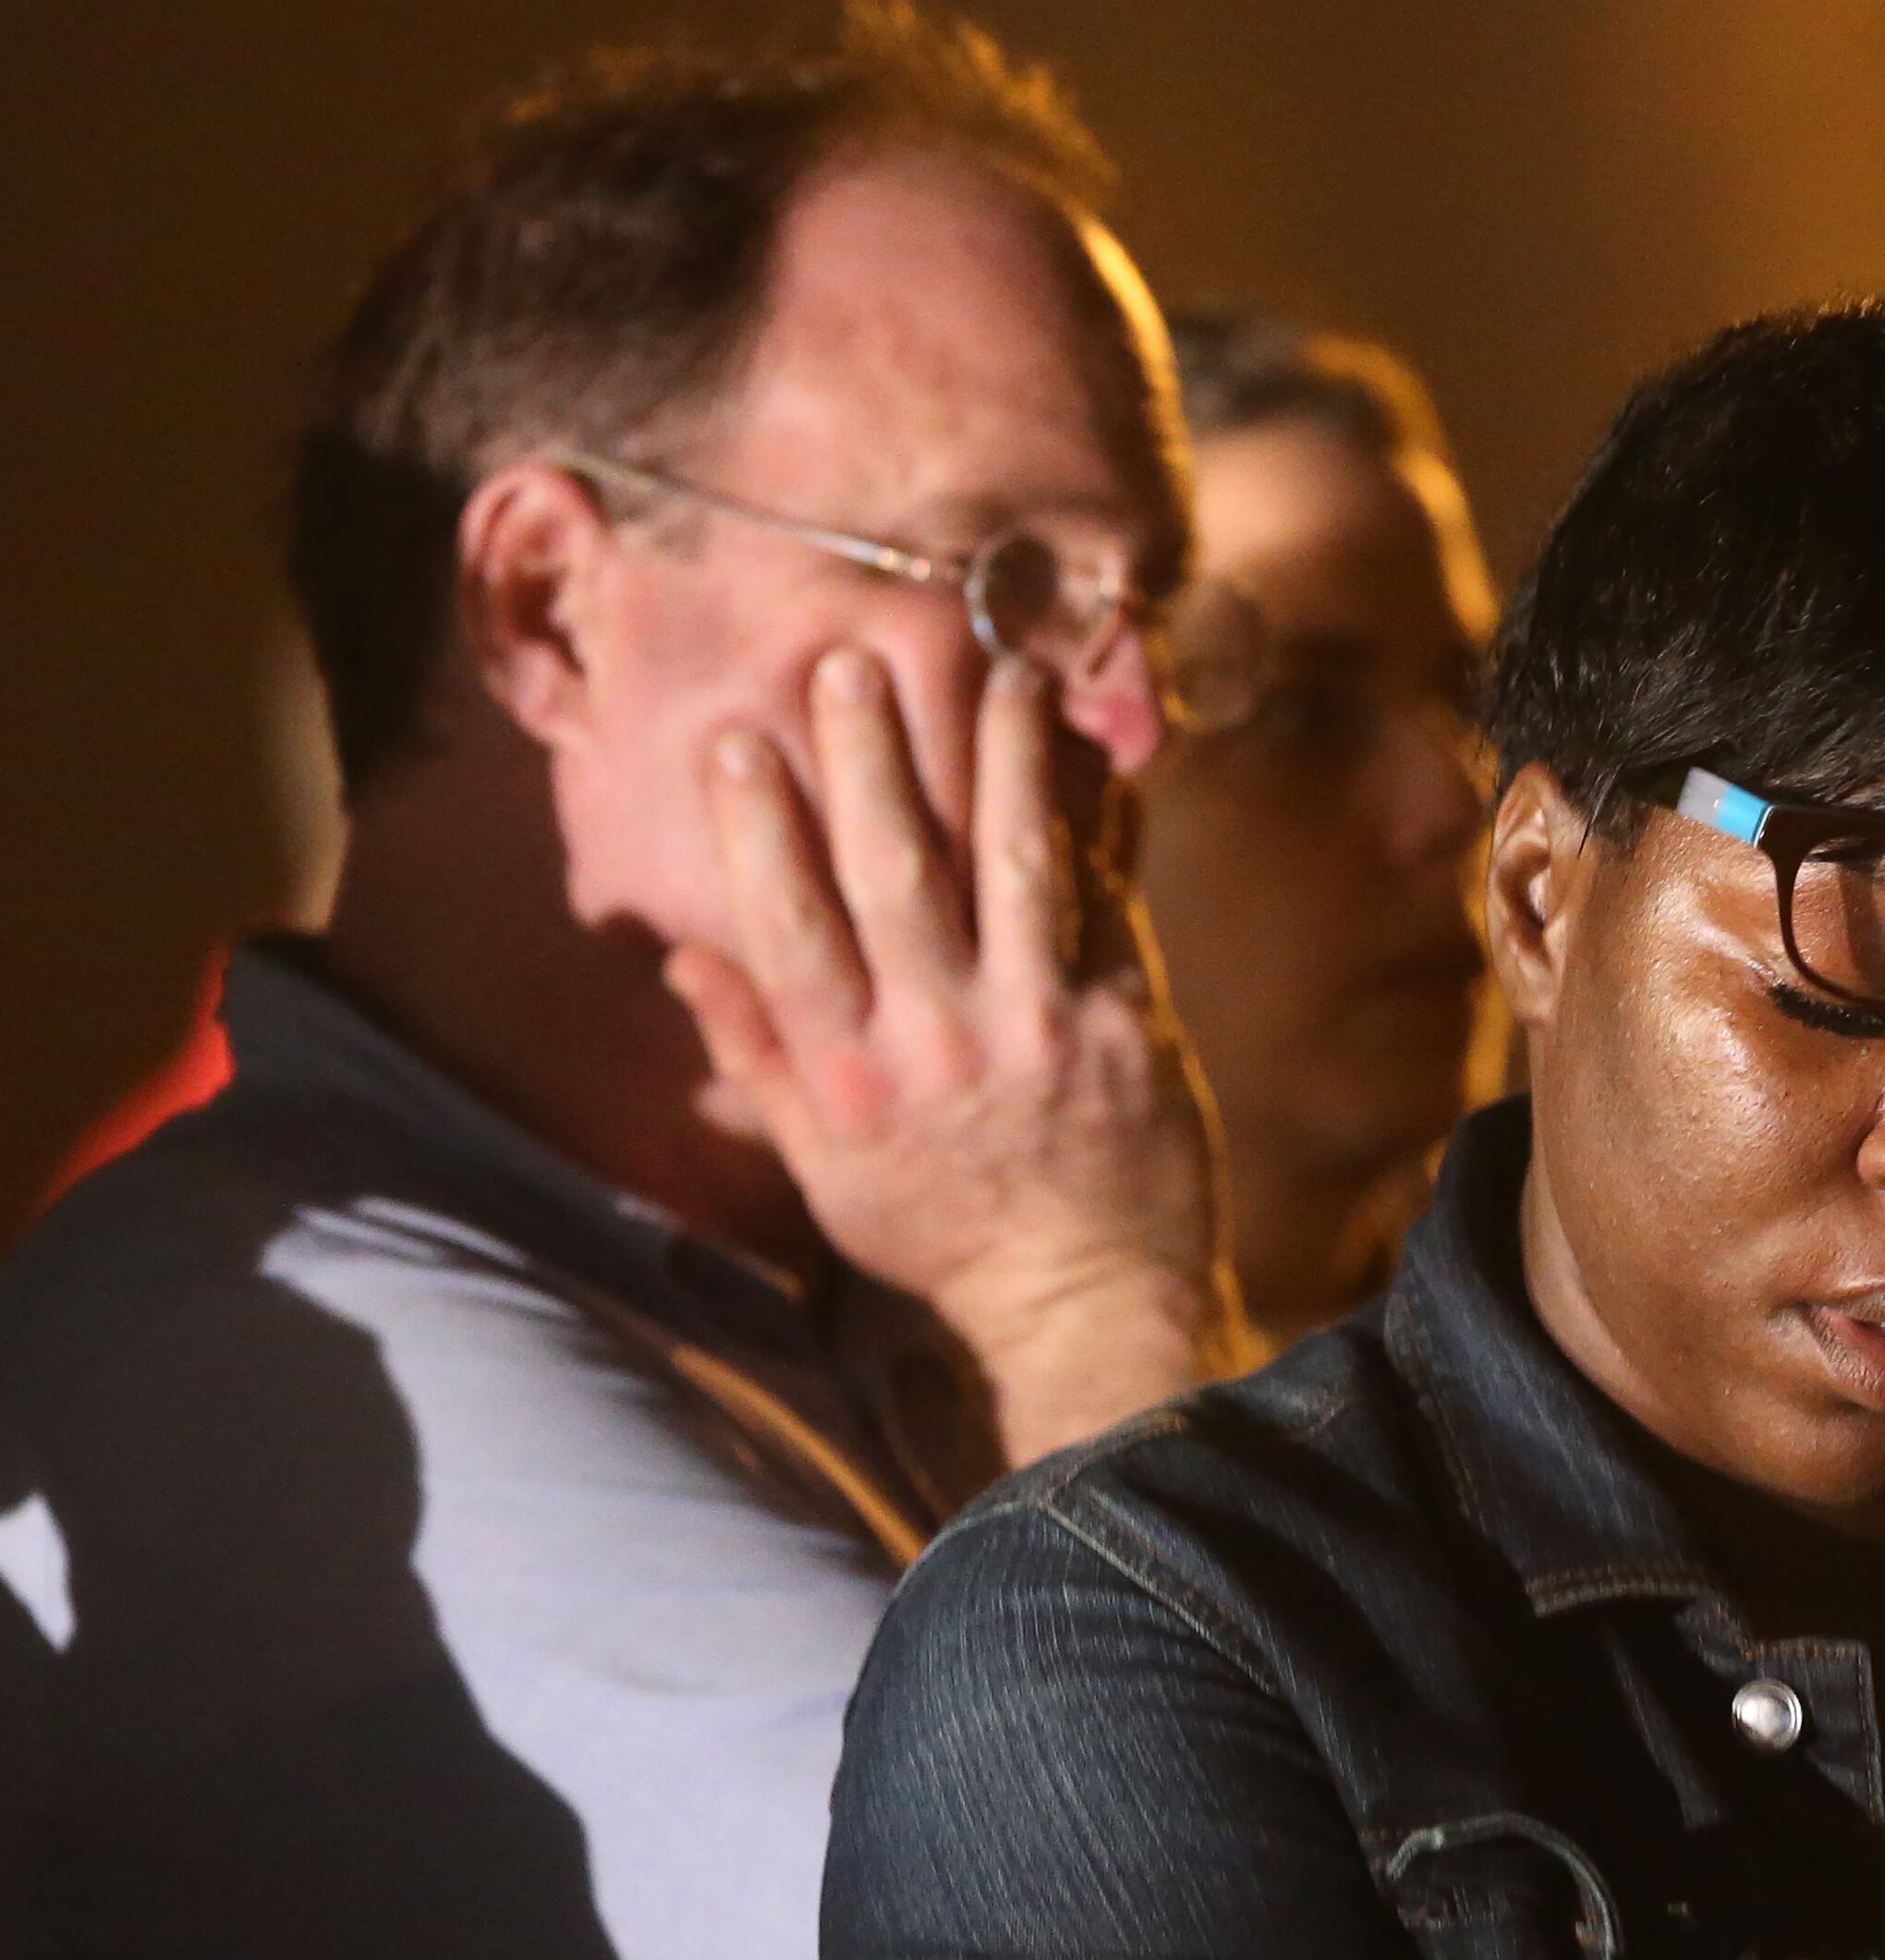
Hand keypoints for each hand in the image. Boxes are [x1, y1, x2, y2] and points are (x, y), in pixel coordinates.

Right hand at [675, 646, 1253, 1464]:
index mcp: (851, 1077)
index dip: (760, 831)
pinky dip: (1101, 827)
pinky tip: (1095, 757)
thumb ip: (758, 1059)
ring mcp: (1038, 1028)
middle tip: (852, 660)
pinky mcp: (1123, 1025)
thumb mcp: (826, 1170)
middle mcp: (938, 1041)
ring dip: (1002, 759)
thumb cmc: (944, 1234)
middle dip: (870, 759)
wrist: (1085, 1299)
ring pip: (1013, 865)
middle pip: (894, 873)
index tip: (740, 742)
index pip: (788, 929)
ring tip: (999, 672)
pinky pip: (1106, 903)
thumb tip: (686, 956)